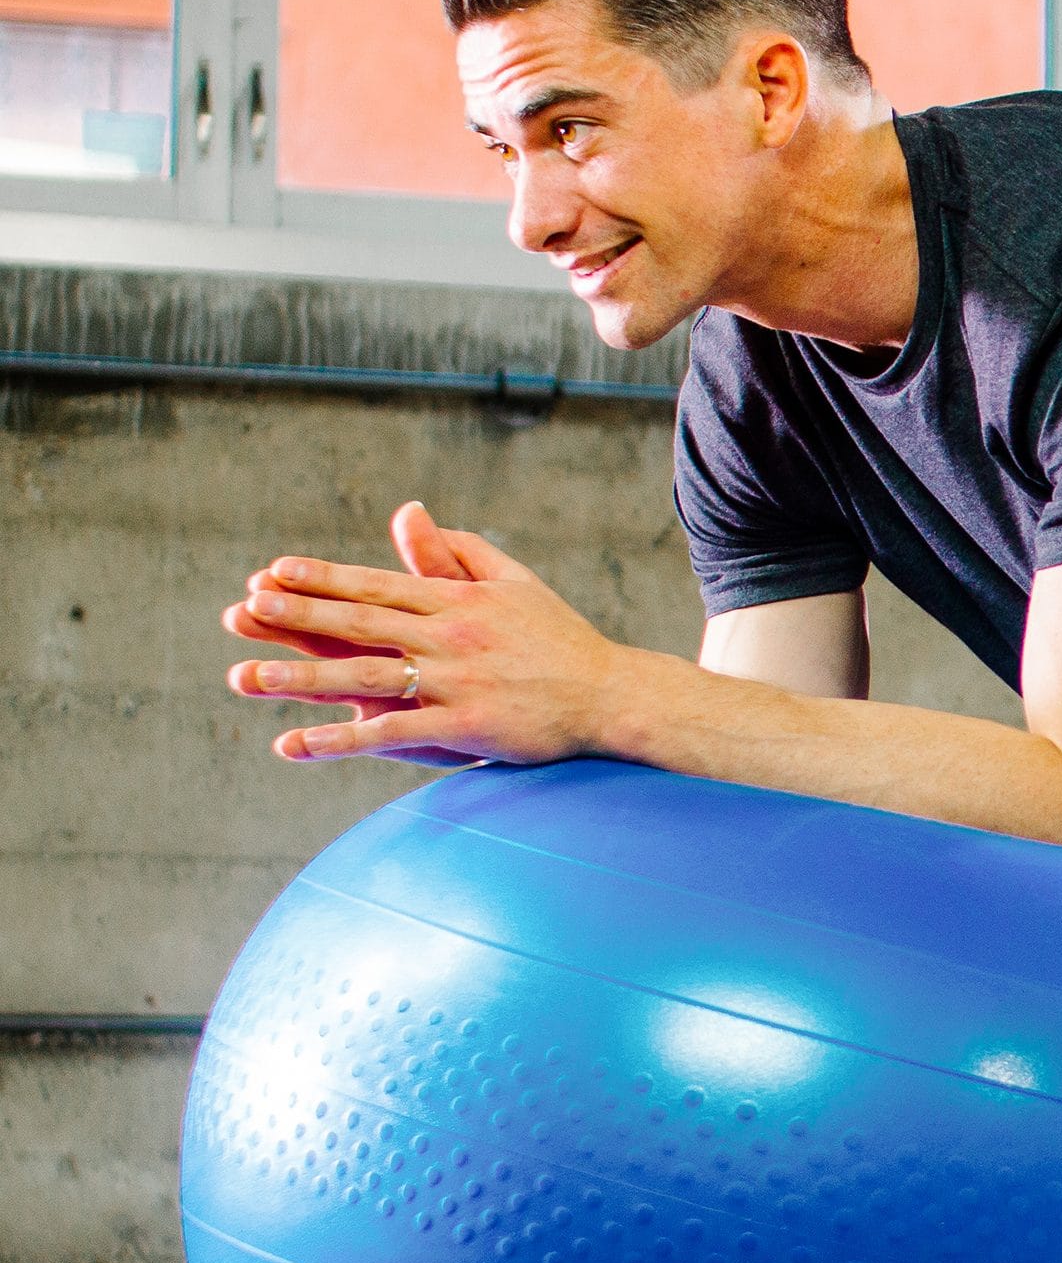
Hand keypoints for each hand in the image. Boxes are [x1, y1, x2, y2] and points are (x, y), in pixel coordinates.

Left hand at [223, 503, 633, 765]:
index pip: (379, 584)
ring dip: (305, 678)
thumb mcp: (516, 583)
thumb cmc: (562, 640)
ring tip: (248, 678)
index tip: (273, 573)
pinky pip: (396, 734)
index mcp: (460, 600)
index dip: (324, 579)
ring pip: (369, 676)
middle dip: (300, 616)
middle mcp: (453, 636)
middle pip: (364, 623)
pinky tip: (300, 745)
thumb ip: (461, 551)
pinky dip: (345, 739)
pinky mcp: (469, 726)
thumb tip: (410, 517)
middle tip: (246, 609)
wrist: (613, 695)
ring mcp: (459, 682)